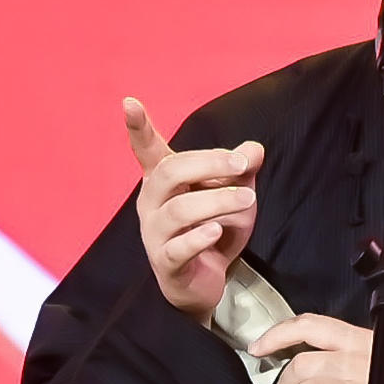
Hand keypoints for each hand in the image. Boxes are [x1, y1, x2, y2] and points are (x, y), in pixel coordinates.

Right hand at [124, 96, 262, 318]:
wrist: (208, 280)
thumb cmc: (214, 228)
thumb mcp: (235, 194)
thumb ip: (241, 170)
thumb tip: (255, 149)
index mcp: (163, 178)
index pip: (147, 148)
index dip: (138, 127)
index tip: (129, 102)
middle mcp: (151, 202)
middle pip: (170, 172)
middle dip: (209, 163)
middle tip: (242, 166)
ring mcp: (154, 233)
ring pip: (178, 210)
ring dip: (216, 201)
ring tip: (247, 200)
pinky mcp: (166, 263)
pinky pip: (177, 248)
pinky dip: (198, 238)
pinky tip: (216, 232)